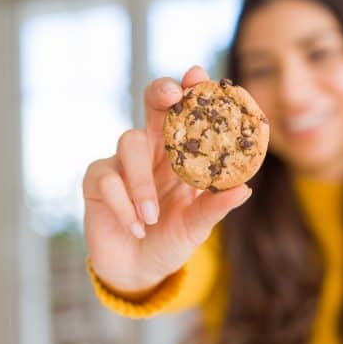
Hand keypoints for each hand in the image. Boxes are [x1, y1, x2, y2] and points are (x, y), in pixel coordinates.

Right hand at [82, 66, 251, 297]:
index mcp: (181, 154)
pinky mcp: (97, 182)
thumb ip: (215, 206)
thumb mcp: (197, 225)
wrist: (139, 269)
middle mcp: (153, 150)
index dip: (191, 90)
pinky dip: (123, 204)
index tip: (199, 74)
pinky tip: (137, 227)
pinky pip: (107, 179)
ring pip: (129, 142)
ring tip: (152, 215)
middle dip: (160, 92)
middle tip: (172, 94)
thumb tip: (245, 188)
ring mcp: (122, 162)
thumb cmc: (172, 238)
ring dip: (142, 180)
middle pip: (151, 104)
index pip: (186, 113)